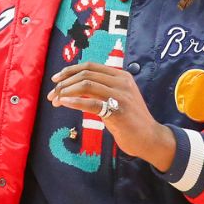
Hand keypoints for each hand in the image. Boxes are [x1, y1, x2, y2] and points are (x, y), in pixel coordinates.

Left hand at [49, 62, 175, 170]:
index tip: (56, 79)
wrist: (150, 138)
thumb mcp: (118, 98)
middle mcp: (121, 82)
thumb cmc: (130, 120)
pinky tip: (65, 103)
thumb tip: (76, 86)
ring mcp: (121, 96)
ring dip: (66, 92)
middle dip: (64, 83)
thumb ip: (102, 89)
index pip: (90, 66)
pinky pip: (92, 103)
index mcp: (121, 76)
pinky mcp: (118, 111)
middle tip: (52, 95)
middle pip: (86, 74)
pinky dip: (75, 101)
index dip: (70, 70)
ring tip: (56, 101)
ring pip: (86, 85)